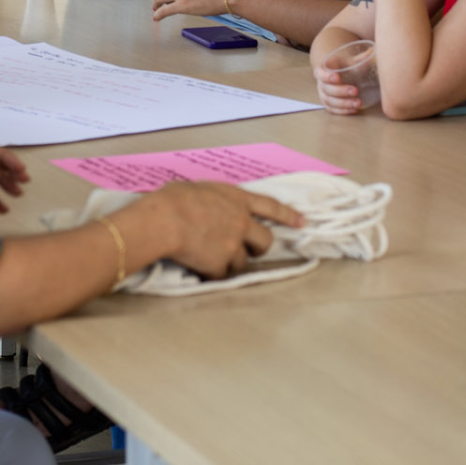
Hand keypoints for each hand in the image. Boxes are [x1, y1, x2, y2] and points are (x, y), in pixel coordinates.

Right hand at [143, 181, 305, 278]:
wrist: (164, 220)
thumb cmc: (173, 200)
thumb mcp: (200, 189)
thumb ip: (213, 200)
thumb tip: (206, 207)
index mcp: (236, 199)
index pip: (270, 207)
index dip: (287, 215)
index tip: (301, 222)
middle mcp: (240, 222)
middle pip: (265, 241)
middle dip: (258, 249)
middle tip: (247, 251)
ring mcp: (232, 245)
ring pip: (242, 262)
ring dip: (230, 263)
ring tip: (208, 257)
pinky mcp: (220, 264)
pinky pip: (220, 275)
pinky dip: (211, 274)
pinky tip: (197, 267)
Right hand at [311, 60, 365, 114]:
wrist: (338, 75)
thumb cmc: (343, 67)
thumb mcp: (349, 61)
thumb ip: (360, 58)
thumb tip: (373, 51)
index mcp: (322, 70)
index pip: (320, 74)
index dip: (327, 76)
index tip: (337, 77)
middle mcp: (321, 84)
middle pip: (327, 90)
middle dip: (341, 91)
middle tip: (356, 90)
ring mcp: (324, 96)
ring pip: (330, 102)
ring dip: (344, 104)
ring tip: (359, 103)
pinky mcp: (329, 105)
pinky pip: (333, 110)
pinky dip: (343, 111)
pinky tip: (354, 110)